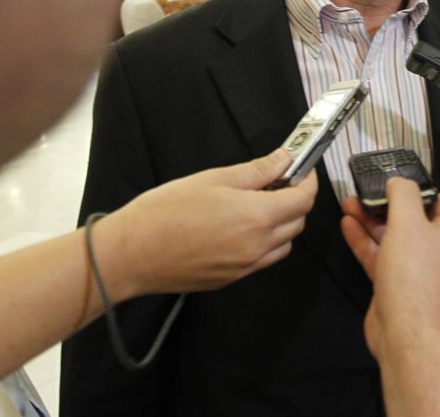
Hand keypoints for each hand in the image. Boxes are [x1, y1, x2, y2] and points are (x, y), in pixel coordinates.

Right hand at [97, 149, 316, 298]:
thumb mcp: (213, 179)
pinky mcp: (231, 280)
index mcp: (258, 217)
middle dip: (295, 201)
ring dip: (282, 224)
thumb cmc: (166, 211)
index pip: (303, 200)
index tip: (301, 168)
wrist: (131, 254)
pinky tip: (240, 227)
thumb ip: (256, 171)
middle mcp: (258, 247)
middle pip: (298, 223)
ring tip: (258, 205)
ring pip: (284, 245)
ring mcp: (246, 267)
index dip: (308, 182)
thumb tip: (283, 160)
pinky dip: (265, 243)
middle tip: (276, 182)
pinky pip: (263, 260)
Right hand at [341, 178, 439, 359]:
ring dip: (370, 221)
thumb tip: (398, 182)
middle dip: (385, 204)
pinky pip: (379, 257)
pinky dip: (364, 241)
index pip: (438, 202)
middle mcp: (437, 251)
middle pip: (411, 219)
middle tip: (361, 191)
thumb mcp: (409, 223)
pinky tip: (346, 224)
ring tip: (347, 202)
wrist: (407, 332)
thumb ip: (403, 195)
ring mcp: (415, 270)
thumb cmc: (415, 271)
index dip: (416, 189)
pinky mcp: (394, 286)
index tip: (392, 178)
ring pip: (391, 238)